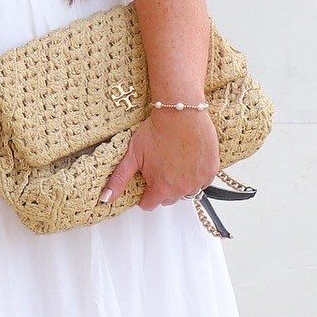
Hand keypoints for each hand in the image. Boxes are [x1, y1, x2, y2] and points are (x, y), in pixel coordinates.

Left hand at [99, 108, 219, 211]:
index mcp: (162, 188)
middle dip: (162, 187)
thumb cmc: (157, 130)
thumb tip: (105, 199)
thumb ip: (119, 180)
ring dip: (180, 182)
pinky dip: (196, 174)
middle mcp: (182, 189)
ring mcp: (199, 180)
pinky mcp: (211, 170)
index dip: (144, 192)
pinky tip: (188, 160)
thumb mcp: (132, 155)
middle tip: (159, 166)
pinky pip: (202, 181)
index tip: (145, 179)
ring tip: (174, 162)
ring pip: (186, 191)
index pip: (149, 204)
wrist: (181, 112)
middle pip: (168, 198)